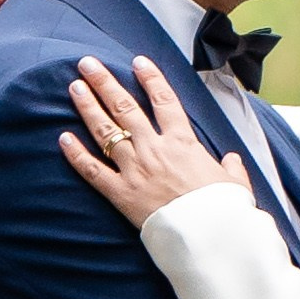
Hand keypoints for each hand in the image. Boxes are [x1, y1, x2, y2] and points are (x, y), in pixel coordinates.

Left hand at [59, 55, 247, 228]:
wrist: (207, 237)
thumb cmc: (223, 210)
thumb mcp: (235, 184)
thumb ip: (231, 168)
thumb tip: (232, 160)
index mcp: (183, 142)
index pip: (164, 100)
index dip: (150, 78)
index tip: (138, 61)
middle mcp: (154, 149)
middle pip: (125, 107)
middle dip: (104, 83)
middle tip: (87, 64)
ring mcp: (134, 169)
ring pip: (106, 131)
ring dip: (88, 107)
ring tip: (75, 87)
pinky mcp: (121, 193)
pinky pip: (93, 170)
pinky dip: (76, 154)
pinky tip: (63, 138)